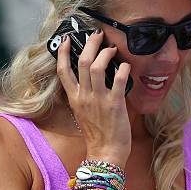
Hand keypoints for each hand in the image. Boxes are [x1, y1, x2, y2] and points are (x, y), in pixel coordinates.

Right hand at [57, 30, 131, 166]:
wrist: (105, 153)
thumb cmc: (97, 135)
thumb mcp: (83, 113)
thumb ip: (84, 96)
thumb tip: (92, 80)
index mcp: (74, 98)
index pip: (63, 71)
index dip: (64, 52)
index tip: (67, 39)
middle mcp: (84, 96)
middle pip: (82, 62)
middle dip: (90, 43)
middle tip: (98, 35)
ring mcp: (99, 99)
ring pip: (97, 66)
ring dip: (106, 53)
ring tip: (113, 49)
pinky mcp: (115, 104)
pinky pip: (119, 79)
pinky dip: (124, 68)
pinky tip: (127, 66)